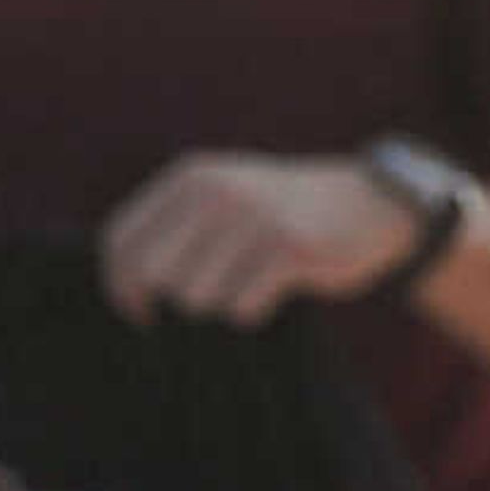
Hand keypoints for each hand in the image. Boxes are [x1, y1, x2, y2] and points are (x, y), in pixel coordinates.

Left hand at [102, 151, 416, 326]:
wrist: (372, 204)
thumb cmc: (278, 215)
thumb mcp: (220, 199)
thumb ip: (170, 230)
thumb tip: (118, 288)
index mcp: (189, 179)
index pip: (119, 242)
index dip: (118, 286)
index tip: (137, 310)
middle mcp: (216, 192)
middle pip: (151, 277)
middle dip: (165, 303)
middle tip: (195, 305)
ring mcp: (253, 219)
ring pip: (194, 299)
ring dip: (218, 305)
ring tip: (247, 284)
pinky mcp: (289, 250)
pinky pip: (240, 309)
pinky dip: (254, 311)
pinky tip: (276, 288)